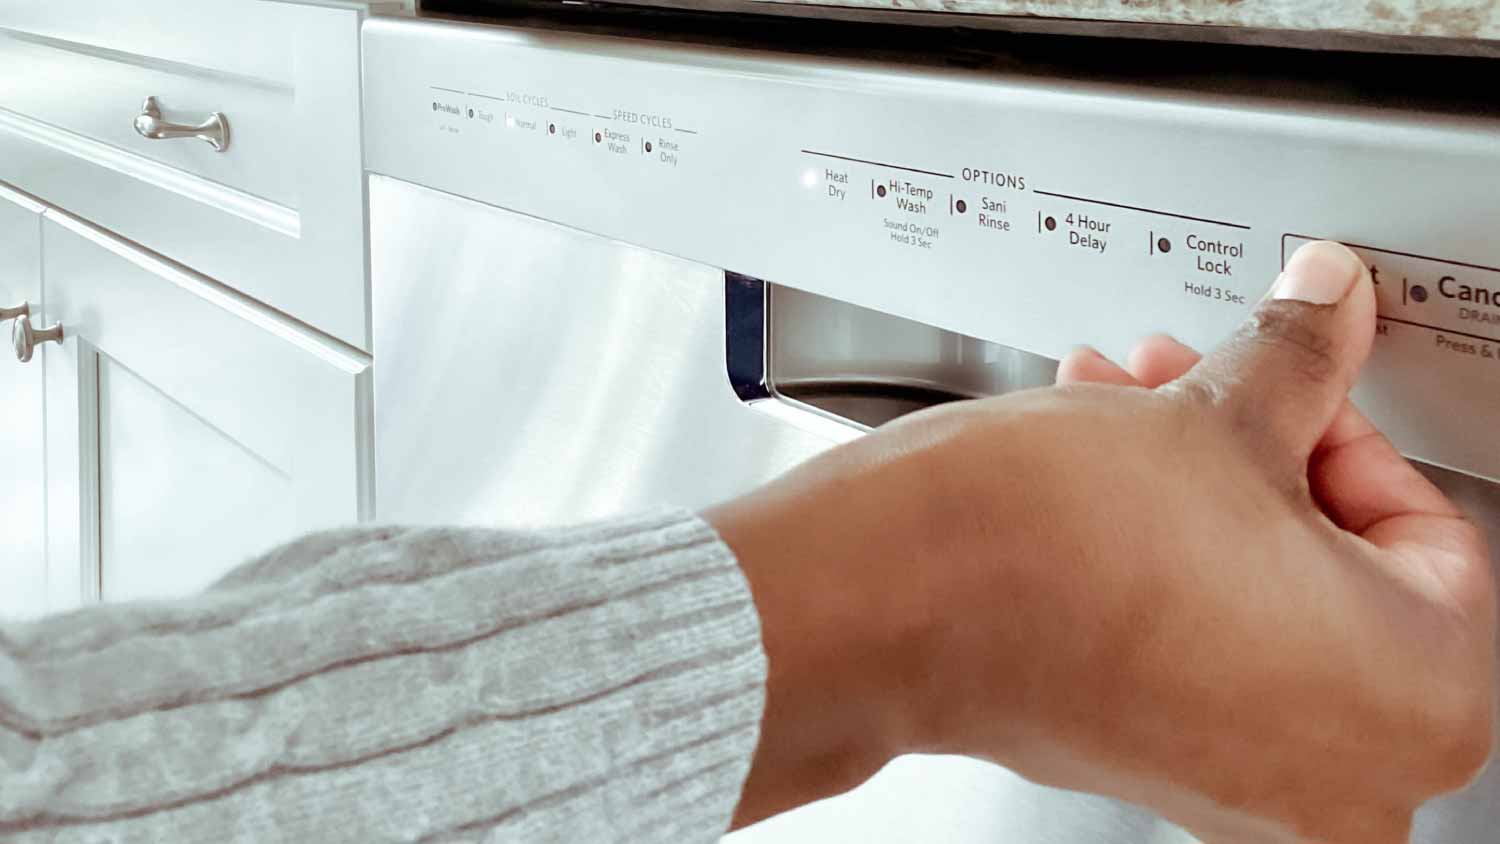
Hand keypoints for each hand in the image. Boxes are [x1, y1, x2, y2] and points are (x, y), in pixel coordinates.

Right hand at [707, 241, 1496, 842]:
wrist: (895, 599)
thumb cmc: (1050, 546)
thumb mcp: (1216, 416)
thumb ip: (1305, 356)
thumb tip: (1330, 308)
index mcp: (1415, 703)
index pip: (1432, 532)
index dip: (1344, 430)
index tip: (1294, 385)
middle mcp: (1341, 778)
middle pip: (1337, 568)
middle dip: (1256, 452)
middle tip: (1209, 388)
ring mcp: (1242, 788)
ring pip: (1257, 602)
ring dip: (1197, 494)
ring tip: (1132, 414)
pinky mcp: (1151, 766)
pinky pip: (1197, 647)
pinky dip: (1164, 562)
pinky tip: (1104, 479)